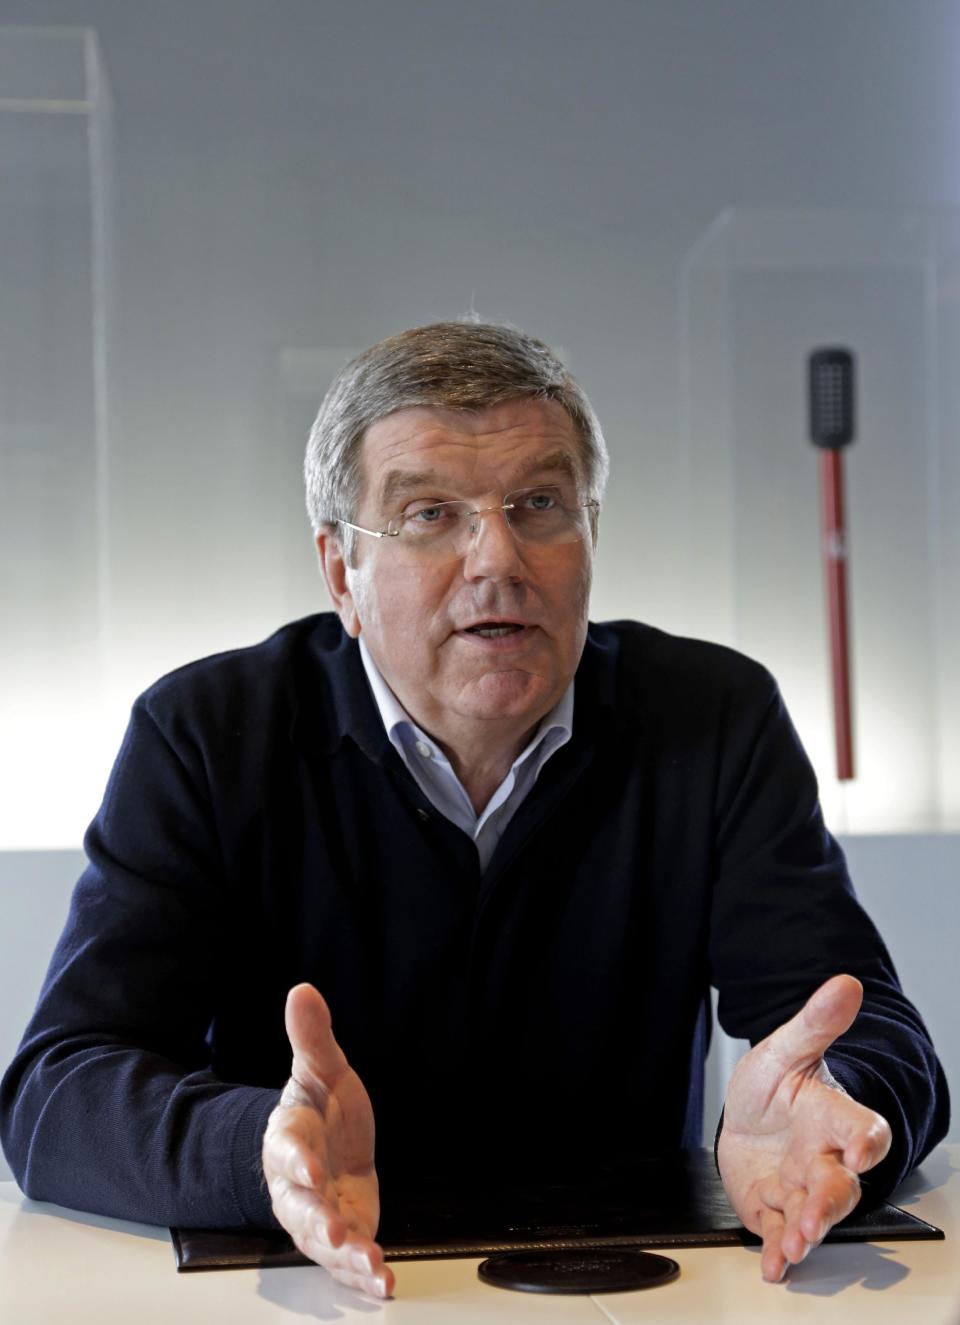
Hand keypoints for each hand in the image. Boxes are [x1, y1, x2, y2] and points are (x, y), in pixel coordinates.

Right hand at [262, 983, 394, 1297]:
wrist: (328, 1144)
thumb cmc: (322, 1108)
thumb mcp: (323, 1069)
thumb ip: (312, 1037)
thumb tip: (302, 989)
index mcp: (289, 1139)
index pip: (288, 1149)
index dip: (296, 1160)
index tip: (310, 1167)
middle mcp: (297, 1185)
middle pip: (299, 1208)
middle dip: (316, 1222)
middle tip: (335, 1233)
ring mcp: (318, 1215)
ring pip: (324, 1241)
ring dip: (346, 1256)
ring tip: (370, 1264)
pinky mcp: (344, 1235)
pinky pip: (348, 1260)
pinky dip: (364, 1275)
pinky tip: (385, 1283)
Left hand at [717, 974, 891, 1282]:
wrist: (748, 1115)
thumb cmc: (775, 1085)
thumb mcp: (786, 1048)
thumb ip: (815, 1022)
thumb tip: (846, 983)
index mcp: (832, 1118)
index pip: (863, 1130)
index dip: (866, 1142)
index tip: (861, 1151)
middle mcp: (823, 1159)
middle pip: (839, 1185)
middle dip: (828, 1202)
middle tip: (814, 1215)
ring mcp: (800, 1187)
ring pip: (812, 1214)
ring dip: (805, 1230)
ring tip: (794, 1242)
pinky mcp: (774, 1208)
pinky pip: (780, 1233)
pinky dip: (777, 1250)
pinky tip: (774, 1263)